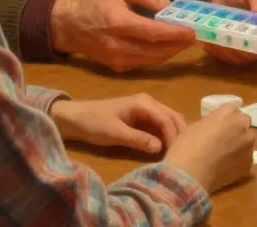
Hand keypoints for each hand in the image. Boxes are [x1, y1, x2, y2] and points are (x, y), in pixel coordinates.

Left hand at [50, 94, 185, 155]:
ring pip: (168, 120)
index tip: (175, 154)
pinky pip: (160, 124)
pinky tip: (167, 146)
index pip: (166, 119)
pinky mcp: (142, 117)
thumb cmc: (94, 123)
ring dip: (174, 133)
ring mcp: (146, 109)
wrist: (75, 118)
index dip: (173, 136)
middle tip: (181, 153)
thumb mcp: (115, 133)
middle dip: (179, 133)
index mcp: (144, 102)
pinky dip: (166, 134)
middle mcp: (149, 102)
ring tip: (177, 151)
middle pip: (172, 116)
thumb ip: (138, 139)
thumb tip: (160, 148)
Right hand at [51, 0, 196, 72]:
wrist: (68, 25)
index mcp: (118, 22)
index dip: (175, 33)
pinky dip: (159, 57)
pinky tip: (168, 47)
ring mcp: (117, 59)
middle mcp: (118, 44)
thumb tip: (168, 7)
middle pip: (156, 50)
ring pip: (152, 60)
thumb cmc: (95, 2)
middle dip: (178, 45)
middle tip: (194, 37)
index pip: (153, 32)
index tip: (192, 31)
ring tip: (184, 42)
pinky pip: (144, 64)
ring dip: (171, 53)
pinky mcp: (117, 67)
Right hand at [165, 105, 254, 193]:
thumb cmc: (186, 147)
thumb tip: (214, 128)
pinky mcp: (249, 163)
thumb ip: (210, 123)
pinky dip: (238, 162)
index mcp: (228, 113)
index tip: (215, 127)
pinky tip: (225, 169)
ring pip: (246, 142)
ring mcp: (248, 145)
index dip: (223, 119)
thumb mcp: (195, 126)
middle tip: (222, 141)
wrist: (189, 174)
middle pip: (242, 124)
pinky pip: (245, 159)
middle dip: (235, 130)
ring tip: (223, 157)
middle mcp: (243, 126)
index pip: (231, 109)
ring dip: (238, 146)